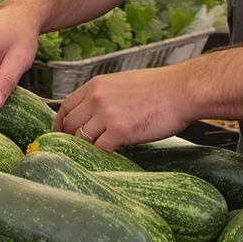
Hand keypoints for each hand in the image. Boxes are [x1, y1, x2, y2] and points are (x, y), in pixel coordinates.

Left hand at [53, 66, 192, 150]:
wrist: (181, 90)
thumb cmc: (159, 88)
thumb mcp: (122, 83)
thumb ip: (104, 96)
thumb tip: (94, 113)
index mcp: (95, 85)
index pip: (65, 107)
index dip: (60, 124)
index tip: (61, 134)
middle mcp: (96, 98)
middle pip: (69, 124)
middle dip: (69, 139)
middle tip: (74, 151)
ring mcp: (106, 115)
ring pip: (81, 138)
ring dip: (85, 149)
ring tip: (91, 157)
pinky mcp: (119, 131)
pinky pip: (99, 149)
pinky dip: (100, 156)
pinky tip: (107, 158)